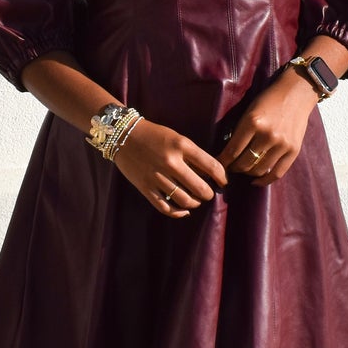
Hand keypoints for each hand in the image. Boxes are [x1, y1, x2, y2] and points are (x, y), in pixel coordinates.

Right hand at [113, 118, 229, 217]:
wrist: (123, 135)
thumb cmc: (154, 135)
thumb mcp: (177, 138)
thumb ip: (192, 155)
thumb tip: (210, 175)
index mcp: (181, 145)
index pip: (211, 166)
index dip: (222, 177)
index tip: (223, 182)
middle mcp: (170, 162)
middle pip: (200, 188)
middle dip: (208, 193)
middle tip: (208, 193)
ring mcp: (157, 176)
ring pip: (185, 200)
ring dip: (195, 203)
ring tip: (196, 200)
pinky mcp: (145, 187)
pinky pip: (166, 207)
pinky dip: (178, 213)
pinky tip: (184, 210)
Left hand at [219, 70, 316, 185]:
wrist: (297, 93)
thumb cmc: (268, 100)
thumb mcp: (249, 111)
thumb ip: (240, 131)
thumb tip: (227, 154)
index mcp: (253, 122)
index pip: (232, 151)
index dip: (222, 162)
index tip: (217, 166)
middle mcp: (267, 135)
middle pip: (244, 163)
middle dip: (233, 168)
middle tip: (229, 168)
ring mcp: (282, 144)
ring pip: (258, 170)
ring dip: (247, 173)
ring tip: (243, 170)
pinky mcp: (293, 151)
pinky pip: (277, 173)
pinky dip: (264, 180)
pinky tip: (256, 181)